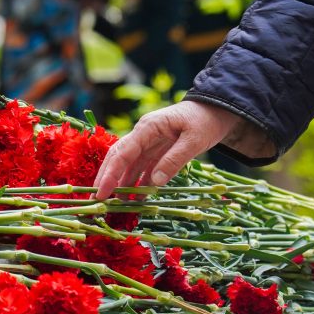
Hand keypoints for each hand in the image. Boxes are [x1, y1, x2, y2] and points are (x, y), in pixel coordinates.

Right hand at [92, 101, 262, 198]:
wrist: (217, 109)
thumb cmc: (205, 121)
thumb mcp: (194, 140)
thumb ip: (174, 160)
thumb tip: (155, 182)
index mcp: (148, 128)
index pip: (122, 153)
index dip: (110, 175)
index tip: (101, 193)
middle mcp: (143, 134)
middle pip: (117, 158)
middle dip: (106, 179)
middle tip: (97, 200)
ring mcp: (148, 142)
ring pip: (127, 164)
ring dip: (121, 183)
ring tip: (116, 204)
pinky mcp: (156, 150)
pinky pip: (142, 168)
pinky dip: (137, 182)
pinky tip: (135, 197)